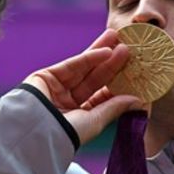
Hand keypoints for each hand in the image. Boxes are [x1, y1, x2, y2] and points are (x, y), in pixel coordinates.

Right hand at [24, 29, 144, 143]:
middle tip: (130, 49)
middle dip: (112, 64)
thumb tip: (138, 100)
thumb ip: (114, 107)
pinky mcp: (48, 76)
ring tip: (120, 41)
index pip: (103, 95)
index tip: (136, 72)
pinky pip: (73, 64)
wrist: (35, 131)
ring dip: (103, 54)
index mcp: (81, 115)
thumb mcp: (96, 120)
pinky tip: (106, 50)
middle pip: (96, 79)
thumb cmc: (65, 133)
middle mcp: (70, 101)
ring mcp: (59, 87)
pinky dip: (90, 56)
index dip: (119, 83)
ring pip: (85, 68)